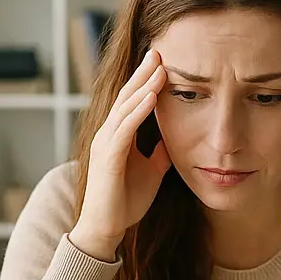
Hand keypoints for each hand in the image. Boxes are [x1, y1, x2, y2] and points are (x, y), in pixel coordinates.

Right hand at [71, 50, 172, 259]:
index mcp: (117, 136)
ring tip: (159, 67)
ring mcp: (106, 144)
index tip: (162, 62)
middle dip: (142, 74)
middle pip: (126, 96)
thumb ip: (159, 152)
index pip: (132, 101)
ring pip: (125, 108)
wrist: (106, 228)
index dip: (145, 81)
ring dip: (143, 86)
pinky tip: (151, 97)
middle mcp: (108, 134)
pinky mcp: (108, 158)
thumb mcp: (151, 170)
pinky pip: (124, 129)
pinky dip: (138, 111)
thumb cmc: (125, 201)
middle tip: (158, 51)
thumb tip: (174, 138)